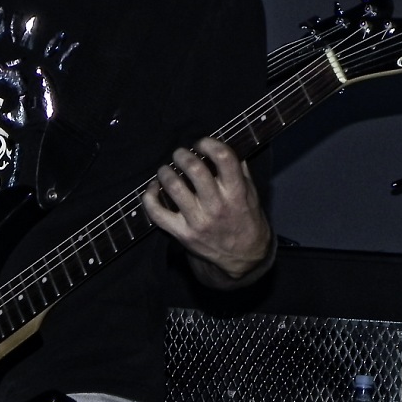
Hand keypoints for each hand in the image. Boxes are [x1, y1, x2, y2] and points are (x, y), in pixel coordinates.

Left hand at [142, 137, 272, 284]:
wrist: (244, 258)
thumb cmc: (246, 220)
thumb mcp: (251, 194)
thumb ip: (240, 170)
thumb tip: (224, 145)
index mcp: (236, 192)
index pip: (223, 157)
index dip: (209, 143)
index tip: (202, 143)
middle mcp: (217, 205)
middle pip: (194, 169)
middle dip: (182, 155)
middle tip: (180, 155)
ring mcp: (198, 221)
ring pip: (174, 186)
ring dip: (166, 172)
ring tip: (166, 169)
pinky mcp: (182, 233)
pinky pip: (157, 213)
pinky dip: (149, 197)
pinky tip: (153, 188)